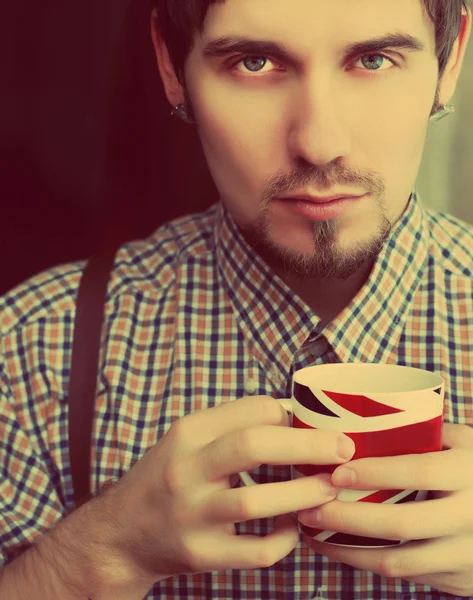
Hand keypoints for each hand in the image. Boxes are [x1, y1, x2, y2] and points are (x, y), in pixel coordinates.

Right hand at [93, 396, 355, 586]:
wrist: (120, 534)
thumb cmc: (167, 477)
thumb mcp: (189, 440)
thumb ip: (235, 425)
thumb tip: (294, 414)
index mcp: (188, 432)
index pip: (251, 409)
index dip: (290, 414)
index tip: (314, 424)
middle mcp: (185, 469)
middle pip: (253, 444)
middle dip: (308, 445)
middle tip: (343, 449)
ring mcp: (191, 515)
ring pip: (256, 501)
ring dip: (304, 493)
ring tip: (330, 488)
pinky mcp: (199, 555)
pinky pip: (256, 550)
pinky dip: (285, 538)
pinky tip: (295, 527)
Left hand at [298, 423, 472, 596]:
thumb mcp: (464, 443)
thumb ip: (425, 434)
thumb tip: (359, 421)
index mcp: (470, 472)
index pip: (419, 472)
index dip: (376, 473)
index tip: (336, 472)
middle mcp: (472, 516)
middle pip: (403, 523)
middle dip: (348, 519)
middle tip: (309, 508)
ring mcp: (467, 555)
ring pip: (399, 561)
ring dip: (348, 551)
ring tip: (312, 534)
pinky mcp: (459, 581)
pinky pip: (406, 576)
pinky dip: (368, 563)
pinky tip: (340, 550)